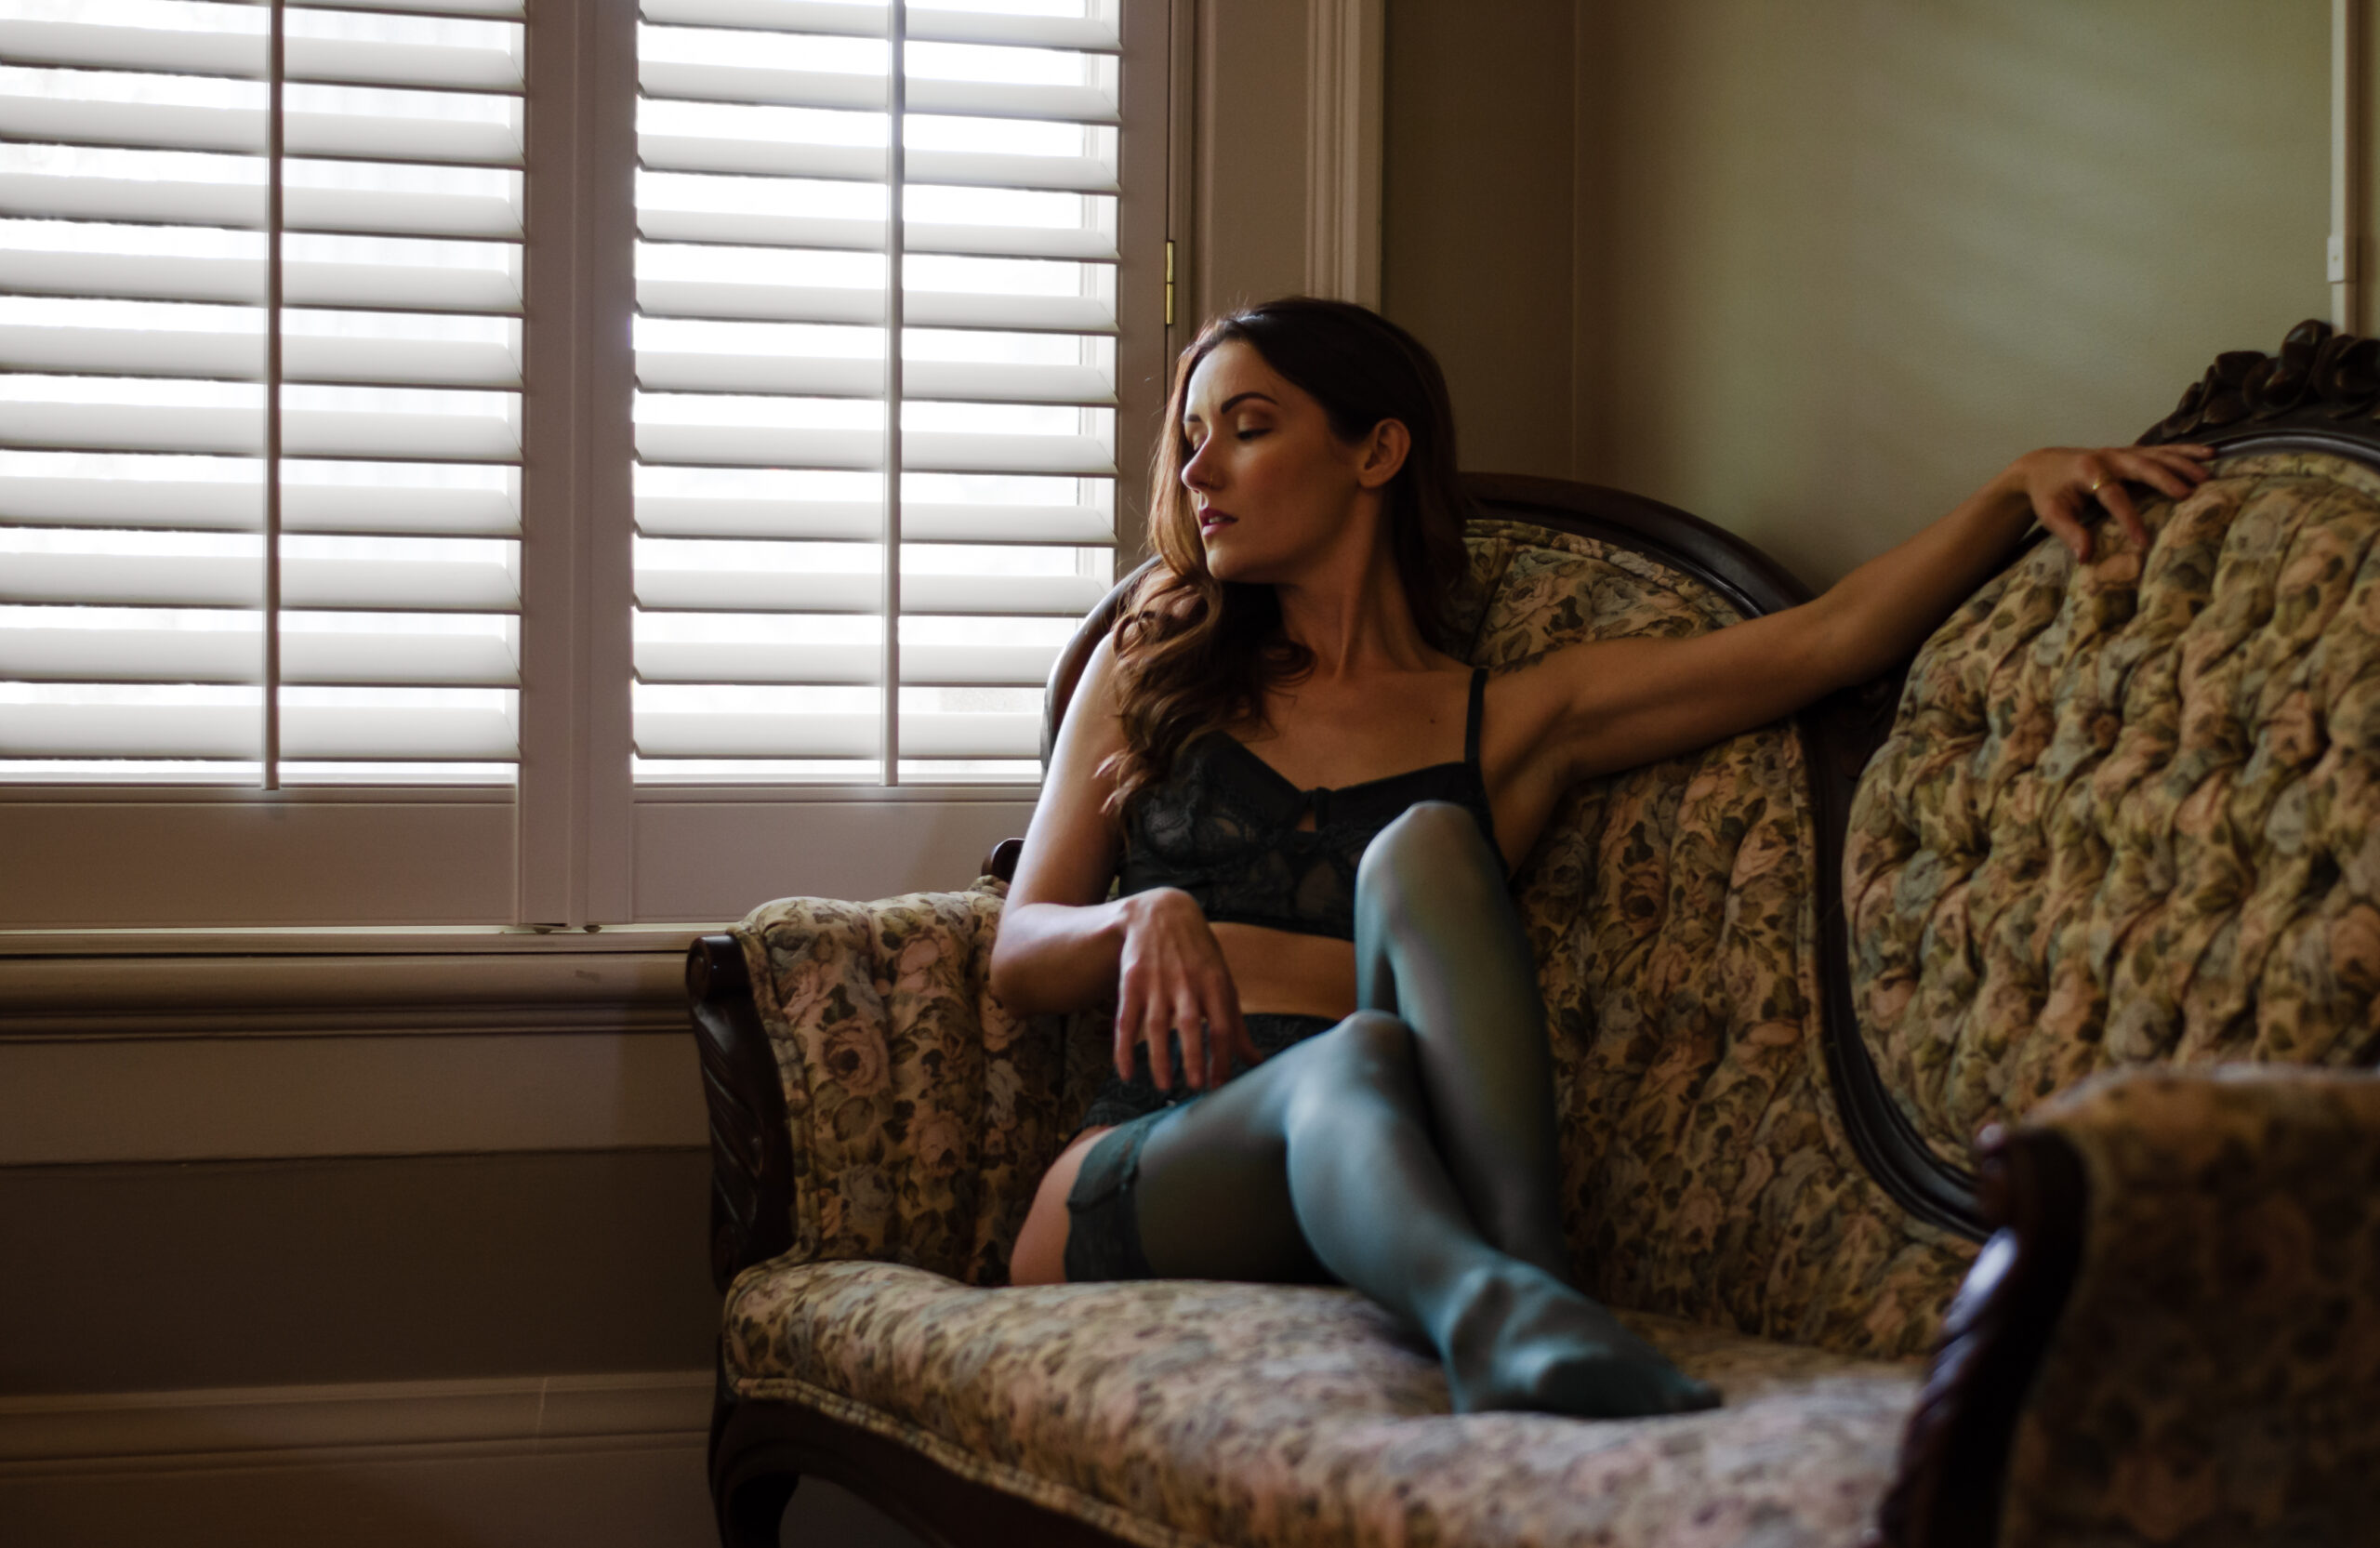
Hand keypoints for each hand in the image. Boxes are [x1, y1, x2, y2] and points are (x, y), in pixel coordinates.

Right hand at [1112, 888, 1257, 1091]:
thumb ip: (1236, 1025)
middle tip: (1195, 1087)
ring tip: (1163, 1085)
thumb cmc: (1199, 956)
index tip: (1219, 1085)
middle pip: (1190, 1024)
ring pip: (1155, 1025)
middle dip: (1193, 1056)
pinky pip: (1126, 1020)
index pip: (1222, 1024)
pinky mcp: (1131, 982)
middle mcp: (1186, 982)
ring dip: (1159, 1057)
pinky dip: (1123, 1048)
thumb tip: (1257, 1062)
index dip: (1222, 1056)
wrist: (1161, 913)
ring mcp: (1156, 982)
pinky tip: (1126, 1073)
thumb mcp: (1222, 982)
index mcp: (1214, 983)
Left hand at [2010, 444, 2215, 561]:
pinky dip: (2186, 451)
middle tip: (2189, 495)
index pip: (2112, 496)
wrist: (2043, 465)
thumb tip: (2085, 557)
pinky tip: (2210, 453)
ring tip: (2207, 477)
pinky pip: (2163, 450)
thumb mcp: (2051, 514)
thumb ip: (2068, 533)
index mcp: (2088, 472)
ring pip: (2158, 454)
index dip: (2128, 518)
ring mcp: (2123, 452)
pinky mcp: (2132, 452)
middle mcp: (2109, 457)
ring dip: (2184, 463)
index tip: (2144, 542)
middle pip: (2142, 466)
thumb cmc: (2049, 493)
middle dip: (2166, 479)